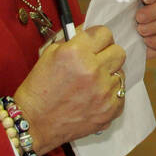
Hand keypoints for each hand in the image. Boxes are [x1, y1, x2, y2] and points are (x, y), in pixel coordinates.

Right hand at [12, 25, 125, 154]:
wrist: (34, 122)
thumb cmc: (39, 89)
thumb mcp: (49, 55)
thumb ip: (73, 40)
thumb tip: (90, 33)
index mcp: (76, 53)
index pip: (105, 33)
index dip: (98, 38)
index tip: (95, 43)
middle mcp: (93, 70)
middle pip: (118, 52)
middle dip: (107, 54)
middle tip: (96, 61)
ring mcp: (104, 92)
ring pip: (121, 73)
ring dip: (108, 76)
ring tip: (91, 83)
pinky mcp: (110, 110)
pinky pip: (121, 94)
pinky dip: (110, 95)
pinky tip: (94, 97)